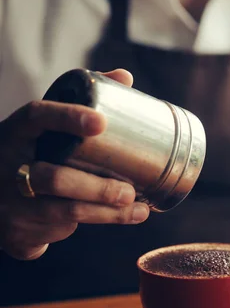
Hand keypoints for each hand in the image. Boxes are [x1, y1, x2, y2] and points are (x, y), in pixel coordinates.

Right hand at [0, 69, 148, 259]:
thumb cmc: (29, 154)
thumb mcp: (42, 130)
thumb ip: (79, 104)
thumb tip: (125, 76)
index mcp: (15, 132)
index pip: (36, 117)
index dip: (67, 117)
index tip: (101, 122)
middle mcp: (9, 166)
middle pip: (54, 178)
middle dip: (96, 187)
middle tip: (130, 190)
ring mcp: (11, 202)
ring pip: (63, 211)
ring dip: (106, 212)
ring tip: (138, 209)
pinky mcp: (19, 231)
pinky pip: (60, 231)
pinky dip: (97, 222)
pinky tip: (124, 217)